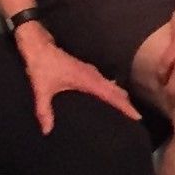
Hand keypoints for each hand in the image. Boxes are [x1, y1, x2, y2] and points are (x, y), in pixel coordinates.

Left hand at [14, 26, 140, 133]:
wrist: (37, 44)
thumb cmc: (40, 65)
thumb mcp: (41, 89)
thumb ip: (44, 110)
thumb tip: (46, 131)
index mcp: (86, 79)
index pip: (111, 95)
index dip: (124, 106)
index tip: (137, 116)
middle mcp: (91, 74)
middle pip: (114, 90)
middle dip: (125, 102)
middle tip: (135, 116)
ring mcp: (88, 70)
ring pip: (109, 84)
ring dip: (118, 94)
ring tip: (125, 106)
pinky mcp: (83, 68)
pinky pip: (102, 80)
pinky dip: (109, 88)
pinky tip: (107, 92)